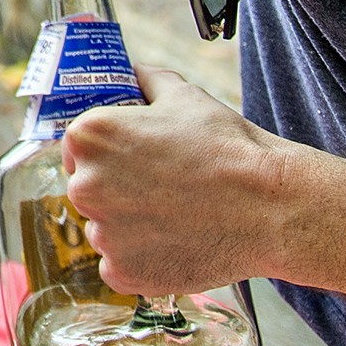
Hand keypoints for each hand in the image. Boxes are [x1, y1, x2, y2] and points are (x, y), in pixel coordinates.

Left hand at [61, 68, 298, 297]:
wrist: (267, 207)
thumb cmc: (226, 148)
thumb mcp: (183, 96)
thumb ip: (147, 81)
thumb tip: (134, 72)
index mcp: (89, 137)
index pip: (78, 147)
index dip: (107, 154)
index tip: (133, 162)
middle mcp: (84, 185)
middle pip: (87, 189)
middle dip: (116, 190)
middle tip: (161, 191)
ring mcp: (102, 234)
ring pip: (103, 230)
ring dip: (128, 227)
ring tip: (175, 218)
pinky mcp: (122, 272)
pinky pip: (119, 265)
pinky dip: (141, 260)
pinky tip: (175, 244)